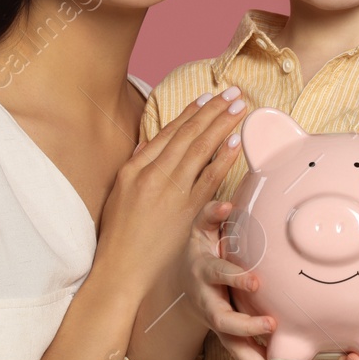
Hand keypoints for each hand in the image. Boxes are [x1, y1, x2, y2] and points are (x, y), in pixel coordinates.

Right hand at [95, 88, 247, 298]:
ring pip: (200, 149)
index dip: (191, 112)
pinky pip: (208, 178)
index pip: (169, 132)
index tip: (209, 96)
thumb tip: (149, 144)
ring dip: (222, 125)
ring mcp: (171, 191)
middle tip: (234, 92)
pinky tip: (236, 141)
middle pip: (188, 134)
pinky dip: (223, 158)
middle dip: (213, 110)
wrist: (121, 267)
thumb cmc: (118, 232)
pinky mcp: (186, 210)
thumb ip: (136, 165)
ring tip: (240, 107)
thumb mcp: (120, 192)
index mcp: (136, 167)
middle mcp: (153, 174)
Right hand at [180, 199, 284, 359]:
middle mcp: (208, 301)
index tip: (256, 280)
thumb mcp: (200, 231)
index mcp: (204, 272)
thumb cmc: (202, 252)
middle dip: (244, 326)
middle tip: (270, 325)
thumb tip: (226, 203)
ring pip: (230, 345)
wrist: (183, 282)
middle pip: (222, 319)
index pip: (218, 274)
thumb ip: (211, 216)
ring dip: (252, 359)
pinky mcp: (226, 336)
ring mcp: (216, 321)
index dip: (235, 277)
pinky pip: (241, 354)